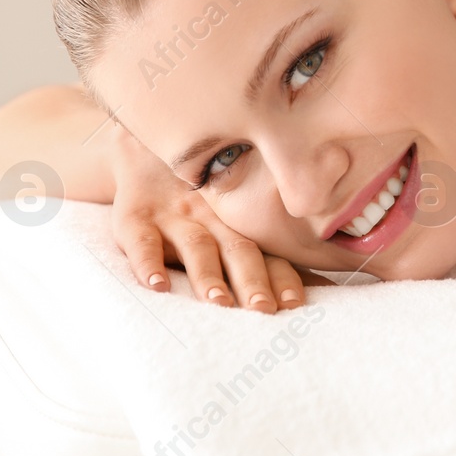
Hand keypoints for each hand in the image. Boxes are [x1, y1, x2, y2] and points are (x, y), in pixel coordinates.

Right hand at [109, 125, 321, 311]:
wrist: (145, 146)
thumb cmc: (200, 196)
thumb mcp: (230, 214)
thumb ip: (266, 248)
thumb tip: (319, 290)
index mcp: (239, 224)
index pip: (267, 253)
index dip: (282, 277)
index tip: (295, 304)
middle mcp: (213, 219)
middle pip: (238, 251)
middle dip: (253, 280)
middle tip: (264, 309)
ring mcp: (175, 216)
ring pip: (195, 247)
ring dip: (207, 275)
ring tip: (218, 301)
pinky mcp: (136, 215)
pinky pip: (140, 240)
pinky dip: (147, 263)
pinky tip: (156, 285)